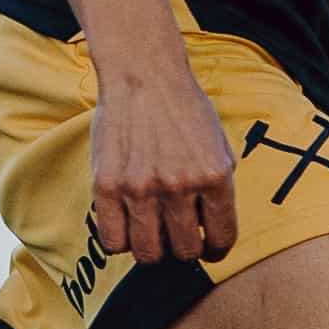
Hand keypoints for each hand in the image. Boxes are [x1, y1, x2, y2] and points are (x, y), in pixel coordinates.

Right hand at [89, 66, 240, 265]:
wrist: (143, 75)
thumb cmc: (183, 109)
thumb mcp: (220, 146)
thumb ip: (220, 188)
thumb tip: (214, 229)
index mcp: (215, 176)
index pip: (222, 238)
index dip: (216, 250)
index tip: (209, 247)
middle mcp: (179, 186)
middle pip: (185, 251)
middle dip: (184, 248)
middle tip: (177, 235)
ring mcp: (140, 188)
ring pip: (148, 253)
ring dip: (153, 249)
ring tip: (152, 232)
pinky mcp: (106, 186)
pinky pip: (113, 241)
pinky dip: (121, 242)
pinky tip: (127, 226)